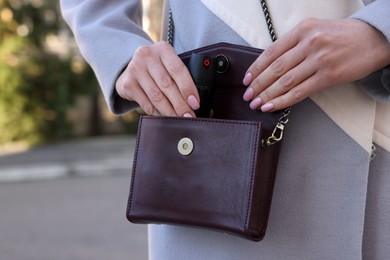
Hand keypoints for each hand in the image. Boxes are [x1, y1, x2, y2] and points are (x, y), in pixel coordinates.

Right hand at [115, 41, 199, 116]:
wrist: (131, 67)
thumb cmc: (158, 67)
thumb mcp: (168, 63)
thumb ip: (180, 75)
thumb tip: (193, 100)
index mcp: (163, 49)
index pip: (178, 69)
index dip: (188, 88)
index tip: (195, 103)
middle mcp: (147, 56)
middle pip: (167, 84)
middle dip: (180, 103)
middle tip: (189, 115)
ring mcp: (135, 69)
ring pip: (156, 96)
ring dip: (169, 111)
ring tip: (179, 119)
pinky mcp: (128, 84)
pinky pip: (146, 103)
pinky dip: (157, 113)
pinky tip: (165, 117)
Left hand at [243, 18, 389, 111]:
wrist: (373, 39)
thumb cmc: (341, 36)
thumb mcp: (314, 30)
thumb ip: (293, 44)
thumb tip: (270, 65)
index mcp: (302, 30)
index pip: (271, 52)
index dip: (256, 68)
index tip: (247, 80)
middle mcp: (309, 43)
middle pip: (276, 68)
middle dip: (258, 85)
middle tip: (248, 96)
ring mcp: (319, 60)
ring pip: (286, 81)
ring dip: (268, 95)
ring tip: (257, 104)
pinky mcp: (329, 76)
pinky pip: (301, 91)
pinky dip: (284, 100)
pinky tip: (273, 106)